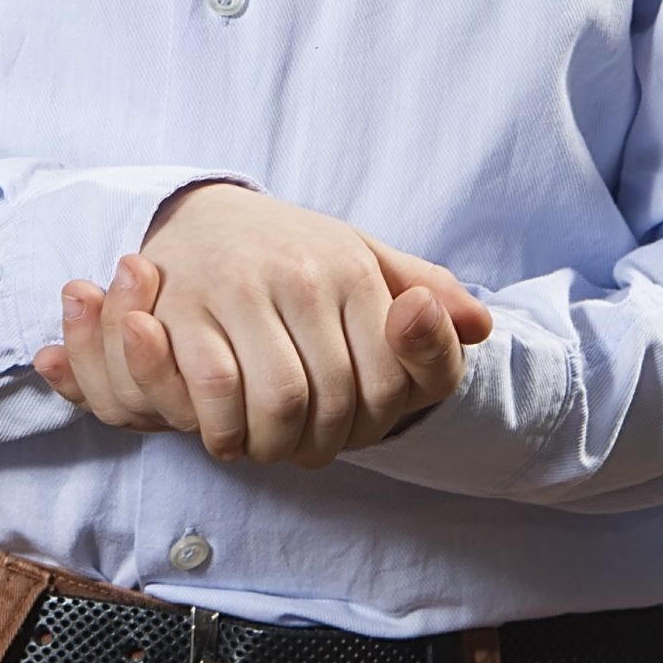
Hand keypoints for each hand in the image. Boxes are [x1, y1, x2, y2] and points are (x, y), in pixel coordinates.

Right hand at [32, 188, 491, 469]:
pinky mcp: (183, 307)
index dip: (374, 427)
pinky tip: (227, 432)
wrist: (199, 213)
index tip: (351, 430)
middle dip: (323, 445)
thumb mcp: (365, 261)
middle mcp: (302, 273)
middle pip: (336, 401)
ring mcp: (240, 287)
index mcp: (353, 265)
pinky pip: (216, 392)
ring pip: (281, 403)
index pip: (390, 381)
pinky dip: (225, 430)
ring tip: (268, 445)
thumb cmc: (294, 254)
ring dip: (275, 445)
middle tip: (305, 449)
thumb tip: (479, 325)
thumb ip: (427, 292)